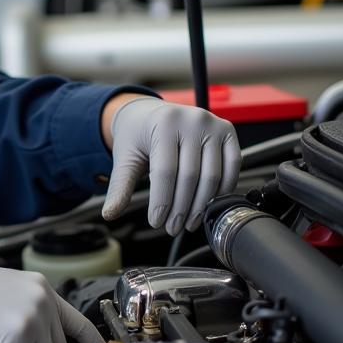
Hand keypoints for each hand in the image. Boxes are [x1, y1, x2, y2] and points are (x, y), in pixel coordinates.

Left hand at [102, 96, 239, 234]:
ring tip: (188, 222)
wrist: (150, 114)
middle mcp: (192, 120)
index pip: (165, 171)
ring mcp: (213, 124)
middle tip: (172, 228)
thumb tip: (110, 214)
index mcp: (163, 123)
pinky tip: (208, 204)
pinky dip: (222, 189)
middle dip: (181, 208)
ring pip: (212, 175)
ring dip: (201, 205)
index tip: (157, 222)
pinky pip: (232, 166)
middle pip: (190, 176)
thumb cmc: (137, 136)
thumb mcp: (124, 158)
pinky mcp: (228, 130)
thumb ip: (120, 186)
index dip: (162, 201)